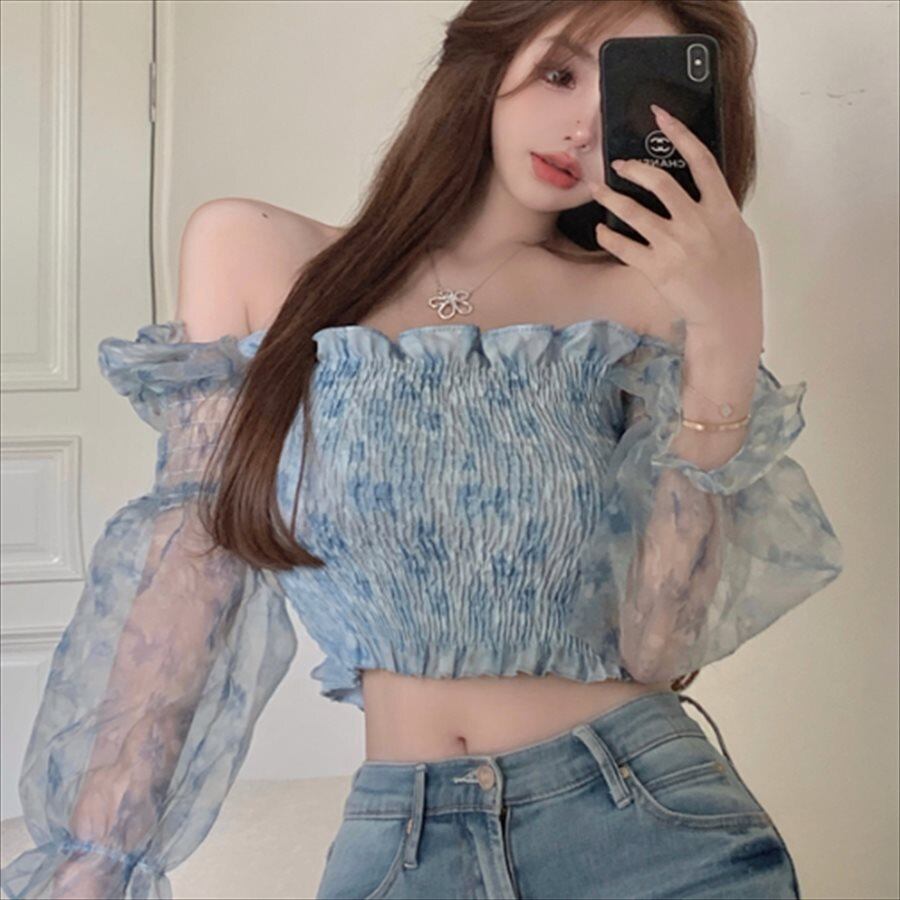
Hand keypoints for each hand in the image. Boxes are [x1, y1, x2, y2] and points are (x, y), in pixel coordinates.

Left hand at [588, 104, 762, 344]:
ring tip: (597, 189)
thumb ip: (718, 210)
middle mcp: (696, 222)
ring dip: (610, 196)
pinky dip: (608, 235)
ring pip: (633, 211)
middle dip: (633, 167)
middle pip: (659, 181)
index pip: (700, 160)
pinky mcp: (656, 268)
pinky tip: (602, 229)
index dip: (679, 134)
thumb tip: (701, 192)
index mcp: (722, 208)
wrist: (727, 313)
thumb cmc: (736, 274)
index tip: (661, 116)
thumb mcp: (738, 234)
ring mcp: (674, 245)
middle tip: (619, 164)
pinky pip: (623, 245)